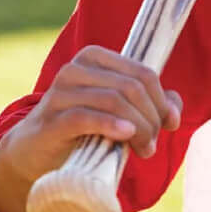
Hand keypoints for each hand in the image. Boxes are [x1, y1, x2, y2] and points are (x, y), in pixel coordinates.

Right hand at [12, 46, 181, 167]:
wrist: (35, 152)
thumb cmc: (81, 131)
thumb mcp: (117, 113)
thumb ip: (149, 105)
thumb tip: (175, 110)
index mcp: (94, 58)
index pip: (142, 73)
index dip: (162, 100)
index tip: (170, 125)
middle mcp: (76, 69)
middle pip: (131, 88)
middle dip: (151, 119)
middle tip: (152, 146)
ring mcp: (61, 93)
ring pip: (114, 101)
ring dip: (138, 129)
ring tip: (143, 150)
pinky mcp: (52, 119)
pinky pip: (87, 117)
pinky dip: (111, 126)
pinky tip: (126, 136)